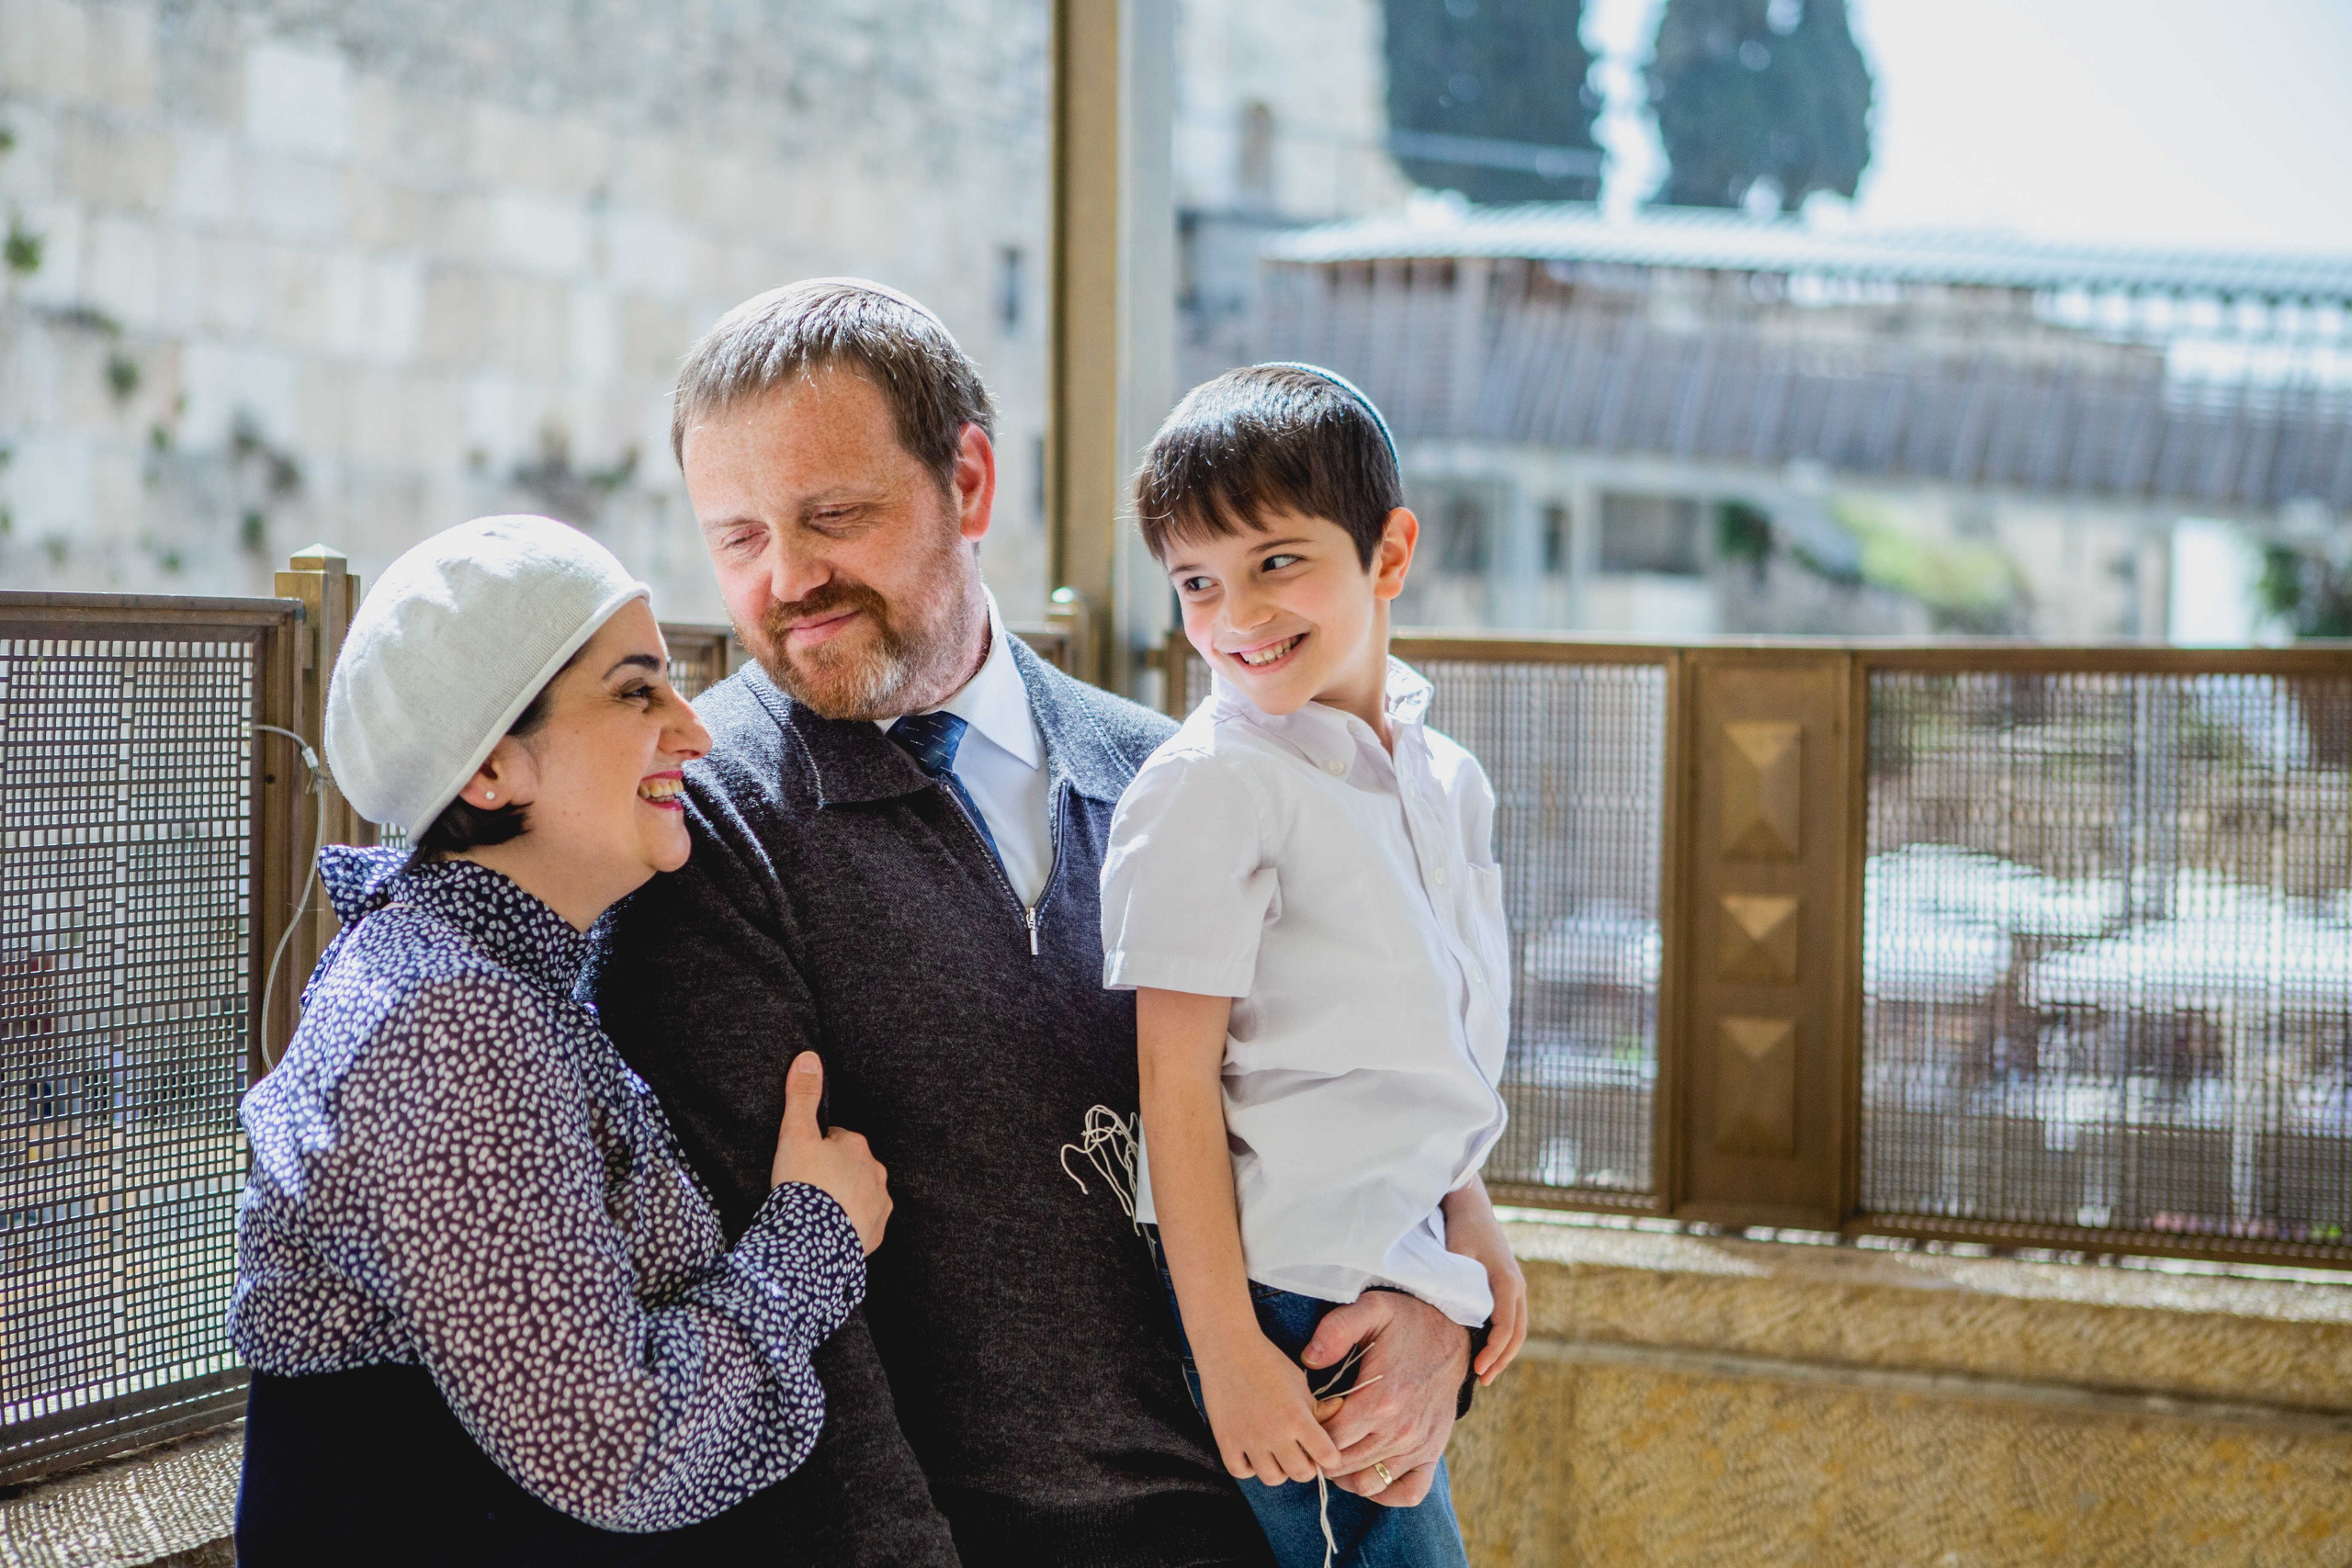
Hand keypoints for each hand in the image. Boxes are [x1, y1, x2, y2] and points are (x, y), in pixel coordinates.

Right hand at [770, 1052, 890, 1253]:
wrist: (811, 1242)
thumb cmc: (803, 1185)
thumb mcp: (795, 1134)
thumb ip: (802, 1096)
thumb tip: (809, 1056)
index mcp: (857, 1146)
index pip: (837, 1138)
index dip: (816, 1149)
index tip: (802, 1162)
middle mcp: (876, 1172)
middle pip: (851, 1166)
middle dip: (834, 1173)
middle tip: (807, 1187)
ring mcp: (879, 1204)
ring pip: (860, 1193)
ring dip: (844, 1198)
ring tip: (817, 1211)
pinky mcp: (876, 1233)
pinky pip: (864, 1224)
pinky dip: (850, 1225)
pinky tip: (829, 1231)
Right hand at [1194, 1328, 1347, 1486]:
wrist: (1227, 1348)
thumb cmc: (1268, 1361)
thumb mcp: (1299, 1382)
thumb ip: (1318, 1407)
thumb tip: (1339, 1413)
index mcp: (1298, 1417)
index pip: (1326, 1457)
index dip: (1330, 1457)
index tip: (1325, 1450)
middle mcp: (1275, 1433)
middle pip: (1302, 1474)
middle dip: (1306, 1465)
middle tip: (1301, 1452)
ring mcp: (1248, 1439)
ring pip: (1273, 1478)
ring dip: (1279, 1468)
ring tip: (1276, 1452)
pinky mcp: (1226, 1441)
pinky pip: (1241, 1472)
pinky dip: (1250, 1467)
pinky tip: (1253, 1451)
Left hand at [1302, 1291, 1468, 1506]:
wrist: (1452, 1332)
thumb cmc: (1406, 1321)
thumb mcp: (1370, 1309)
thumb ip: (1336, 1330)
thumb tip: (1309, 1359)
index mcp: (1380, 1398)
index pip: (1330, 1439)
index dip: (1311, 1433)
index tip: (1307, 1419)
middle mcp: (1400, 1429)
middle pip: (1344, 1464)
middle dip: (1322, 1454)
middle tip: (1314, 1437)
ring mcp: (1418, 1445)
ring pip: (1369, 1482)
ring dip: (1346, 1474)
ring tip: (1336, 1452)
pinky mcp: (1433, 1452)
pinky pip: (1408, 1492)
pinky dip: (1384, 1492)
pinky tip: (1368, 1472)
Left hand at [1448, 1211, 1527, 1384]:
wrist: (1471, 1205)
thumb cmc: (1462, 1228)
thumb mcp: (1458, 1255)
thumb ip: (1459, 1284)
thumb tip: (1454, 1314)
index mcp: (1507, 1282)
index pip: (1506, 1327)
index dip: (1494, 1351)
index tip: (1478, 1369)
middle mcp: (1517, 1286)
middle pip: (1517, 1333)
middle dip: (1502, 1359)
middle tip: (1483, 1380)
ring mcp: (1516, 1285)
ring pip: (1518, 1328)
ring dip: (1505, 1352)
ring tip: (1486, 1373)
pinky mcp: (1509, 1285)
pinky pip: (1512, 1318)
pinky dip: (1504, 1338)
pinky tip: (1488, 1350)